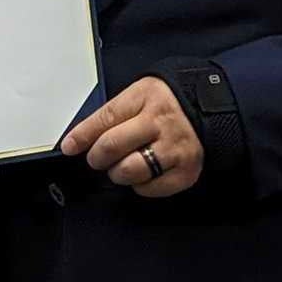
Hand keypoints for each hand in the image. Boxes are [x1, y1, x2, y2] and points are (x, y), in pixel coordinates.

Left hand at [59, 77, 201, 197]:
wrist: (212, 107)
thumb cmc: (170, 101)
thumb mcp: (141, 93)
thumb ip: (116, 113)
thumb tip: (82, 137)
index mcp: (145, 97)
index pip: (105, 118)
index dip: (82, 135)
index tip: (69, 146)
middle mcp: (160, 122)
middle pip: (112, 145)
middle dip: (97, 156)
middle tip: (97, 158)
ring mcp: (174, 148)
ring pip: (130, 170)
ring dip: (118, 172)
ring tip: (122, 165)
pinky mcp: (186, 170)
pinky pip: (151, 188)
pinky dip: (141, 185)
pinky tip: (144, 172)